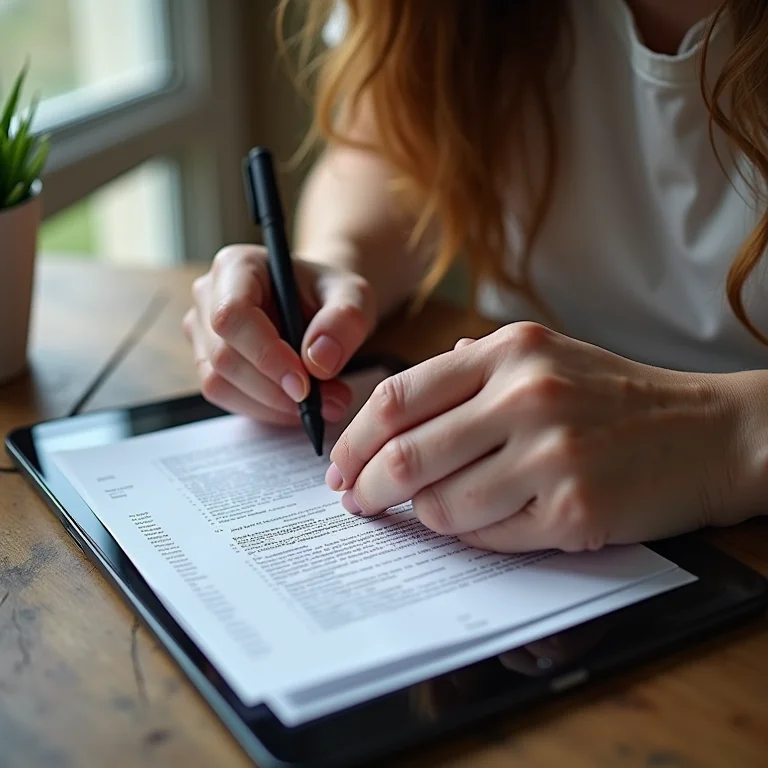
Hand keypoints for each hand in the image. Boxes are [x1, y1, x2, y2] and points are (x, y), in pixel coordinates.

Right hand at [184, 244, 375, 424]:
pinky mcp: (208, 363)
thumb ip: (344, 320)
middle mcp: (208, 295)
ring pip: (220, 383)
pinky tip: (299, 405)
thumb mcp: (354, 296)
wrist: (320, 307)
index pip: (233, 315)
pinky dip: (265, 410)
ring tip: (323, 403)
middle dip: (276, 390)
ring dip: (272, 405)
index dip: (265, 355)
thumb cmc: (331, 294)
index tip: (304, 385)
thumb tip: (318, 360)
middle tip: (328, 402)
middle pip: (224, 356)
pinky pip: (227, 397)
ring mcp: (202, 331)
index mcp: (236, 266)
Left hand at [326, 322, 750, 551]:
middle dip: (367, 490)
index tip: (339, 468)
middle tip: (359, 504)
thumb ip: (468, 374)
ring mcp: (551, 455)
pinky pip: (490, 536)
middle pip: (406, 456)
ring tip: (433, 511)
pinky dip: (474, 535)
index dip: (354, 440)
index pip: (397, 398)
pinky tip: (487, 521)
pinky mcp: (574, 510)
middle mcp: (525, 396)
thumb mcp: (543, 356)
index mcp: (507, 351)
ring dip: (426, 517)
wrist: (709, 431)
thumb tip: (392, 414)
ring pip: (442, 506)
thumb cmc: (615, 395)